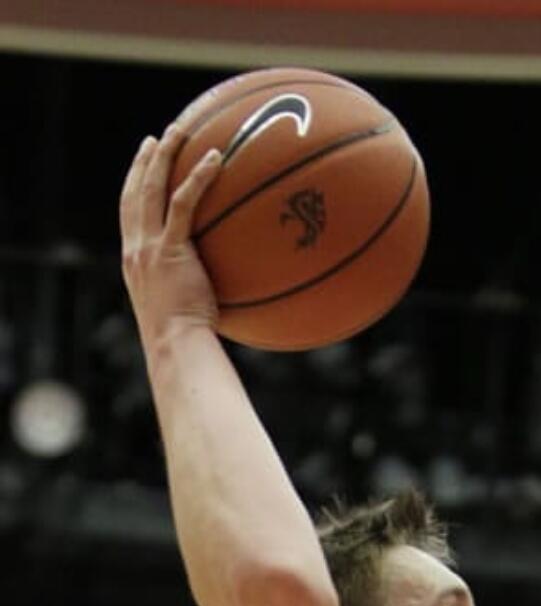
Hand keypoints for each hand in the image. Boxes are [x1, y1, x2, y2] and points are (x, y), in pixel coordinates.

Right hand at [120, 125, 222, 340]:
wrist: (176, 347)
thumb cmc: (184, 340)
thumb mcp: (181, 310)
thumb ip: (189, 290)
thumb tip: (219, 290)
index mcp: (134, 260)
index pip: (129, 212)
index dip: (134, 182)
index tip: (143, 161)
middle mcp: (135, 249)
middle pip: (135, 191)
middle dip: (146, 160)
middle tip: (160, 136)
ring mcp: (149, 248)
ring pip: (152, 188)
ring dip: (166, 156)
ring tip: (181, 131)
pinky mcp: (170, 250)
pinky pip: (183, 204)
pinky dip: (198, 178)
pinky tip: (215, 158)